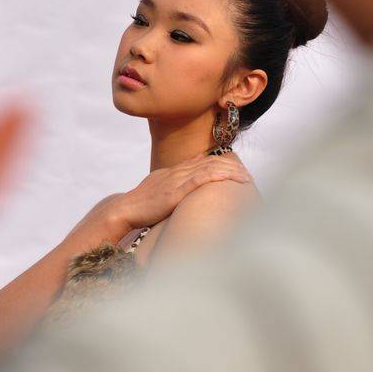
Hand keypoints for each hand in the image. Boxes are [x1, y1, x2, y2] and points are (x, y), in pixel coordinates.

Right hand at [118, 155, 252, 231]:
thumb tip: (190, 175)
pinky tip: (230, 178)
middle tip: (248, 174)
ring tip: (246, 178)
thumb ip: (175, 182)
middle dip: (231, 167)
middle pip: (210, 163)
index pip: (203, 162)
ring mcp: (176, 180)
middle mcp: (177, 172)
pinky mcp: (175, 190)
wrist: (124, 209)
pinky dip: (218, 176)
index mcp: (174, 172)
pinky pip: (200, 178)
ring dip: (230, 171)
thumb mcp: (159, 189)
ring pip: (209, 168)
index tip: (238, 169)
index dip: (222, 164)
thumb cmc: (141, 205)